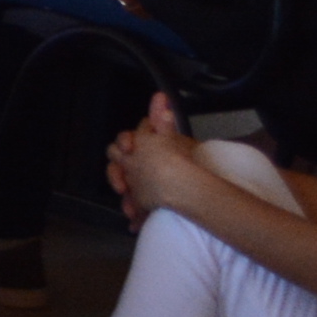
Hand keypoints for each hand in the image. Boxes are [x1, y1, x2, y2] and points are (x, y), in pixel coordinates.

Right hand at [107, 96, 209, 223]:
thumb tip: (160, 95)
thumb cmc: (182, 161)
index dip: (125, 143)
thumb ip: (162, 119)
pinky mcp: (145, 205)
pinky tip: (137, 222)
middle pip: (118, 167)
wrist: (198, 190)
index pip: (126, 141)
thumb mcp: (171, 139)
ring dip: (128, 200)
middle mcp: (138, 166)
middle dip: (117, 175)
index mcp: (143, 149)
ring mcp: (139, 186)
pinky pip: (137, 211)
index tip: (130, 147)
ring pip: (126, 192)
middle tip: (123, 185)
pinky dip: (137, 216)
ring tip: (133, 210)